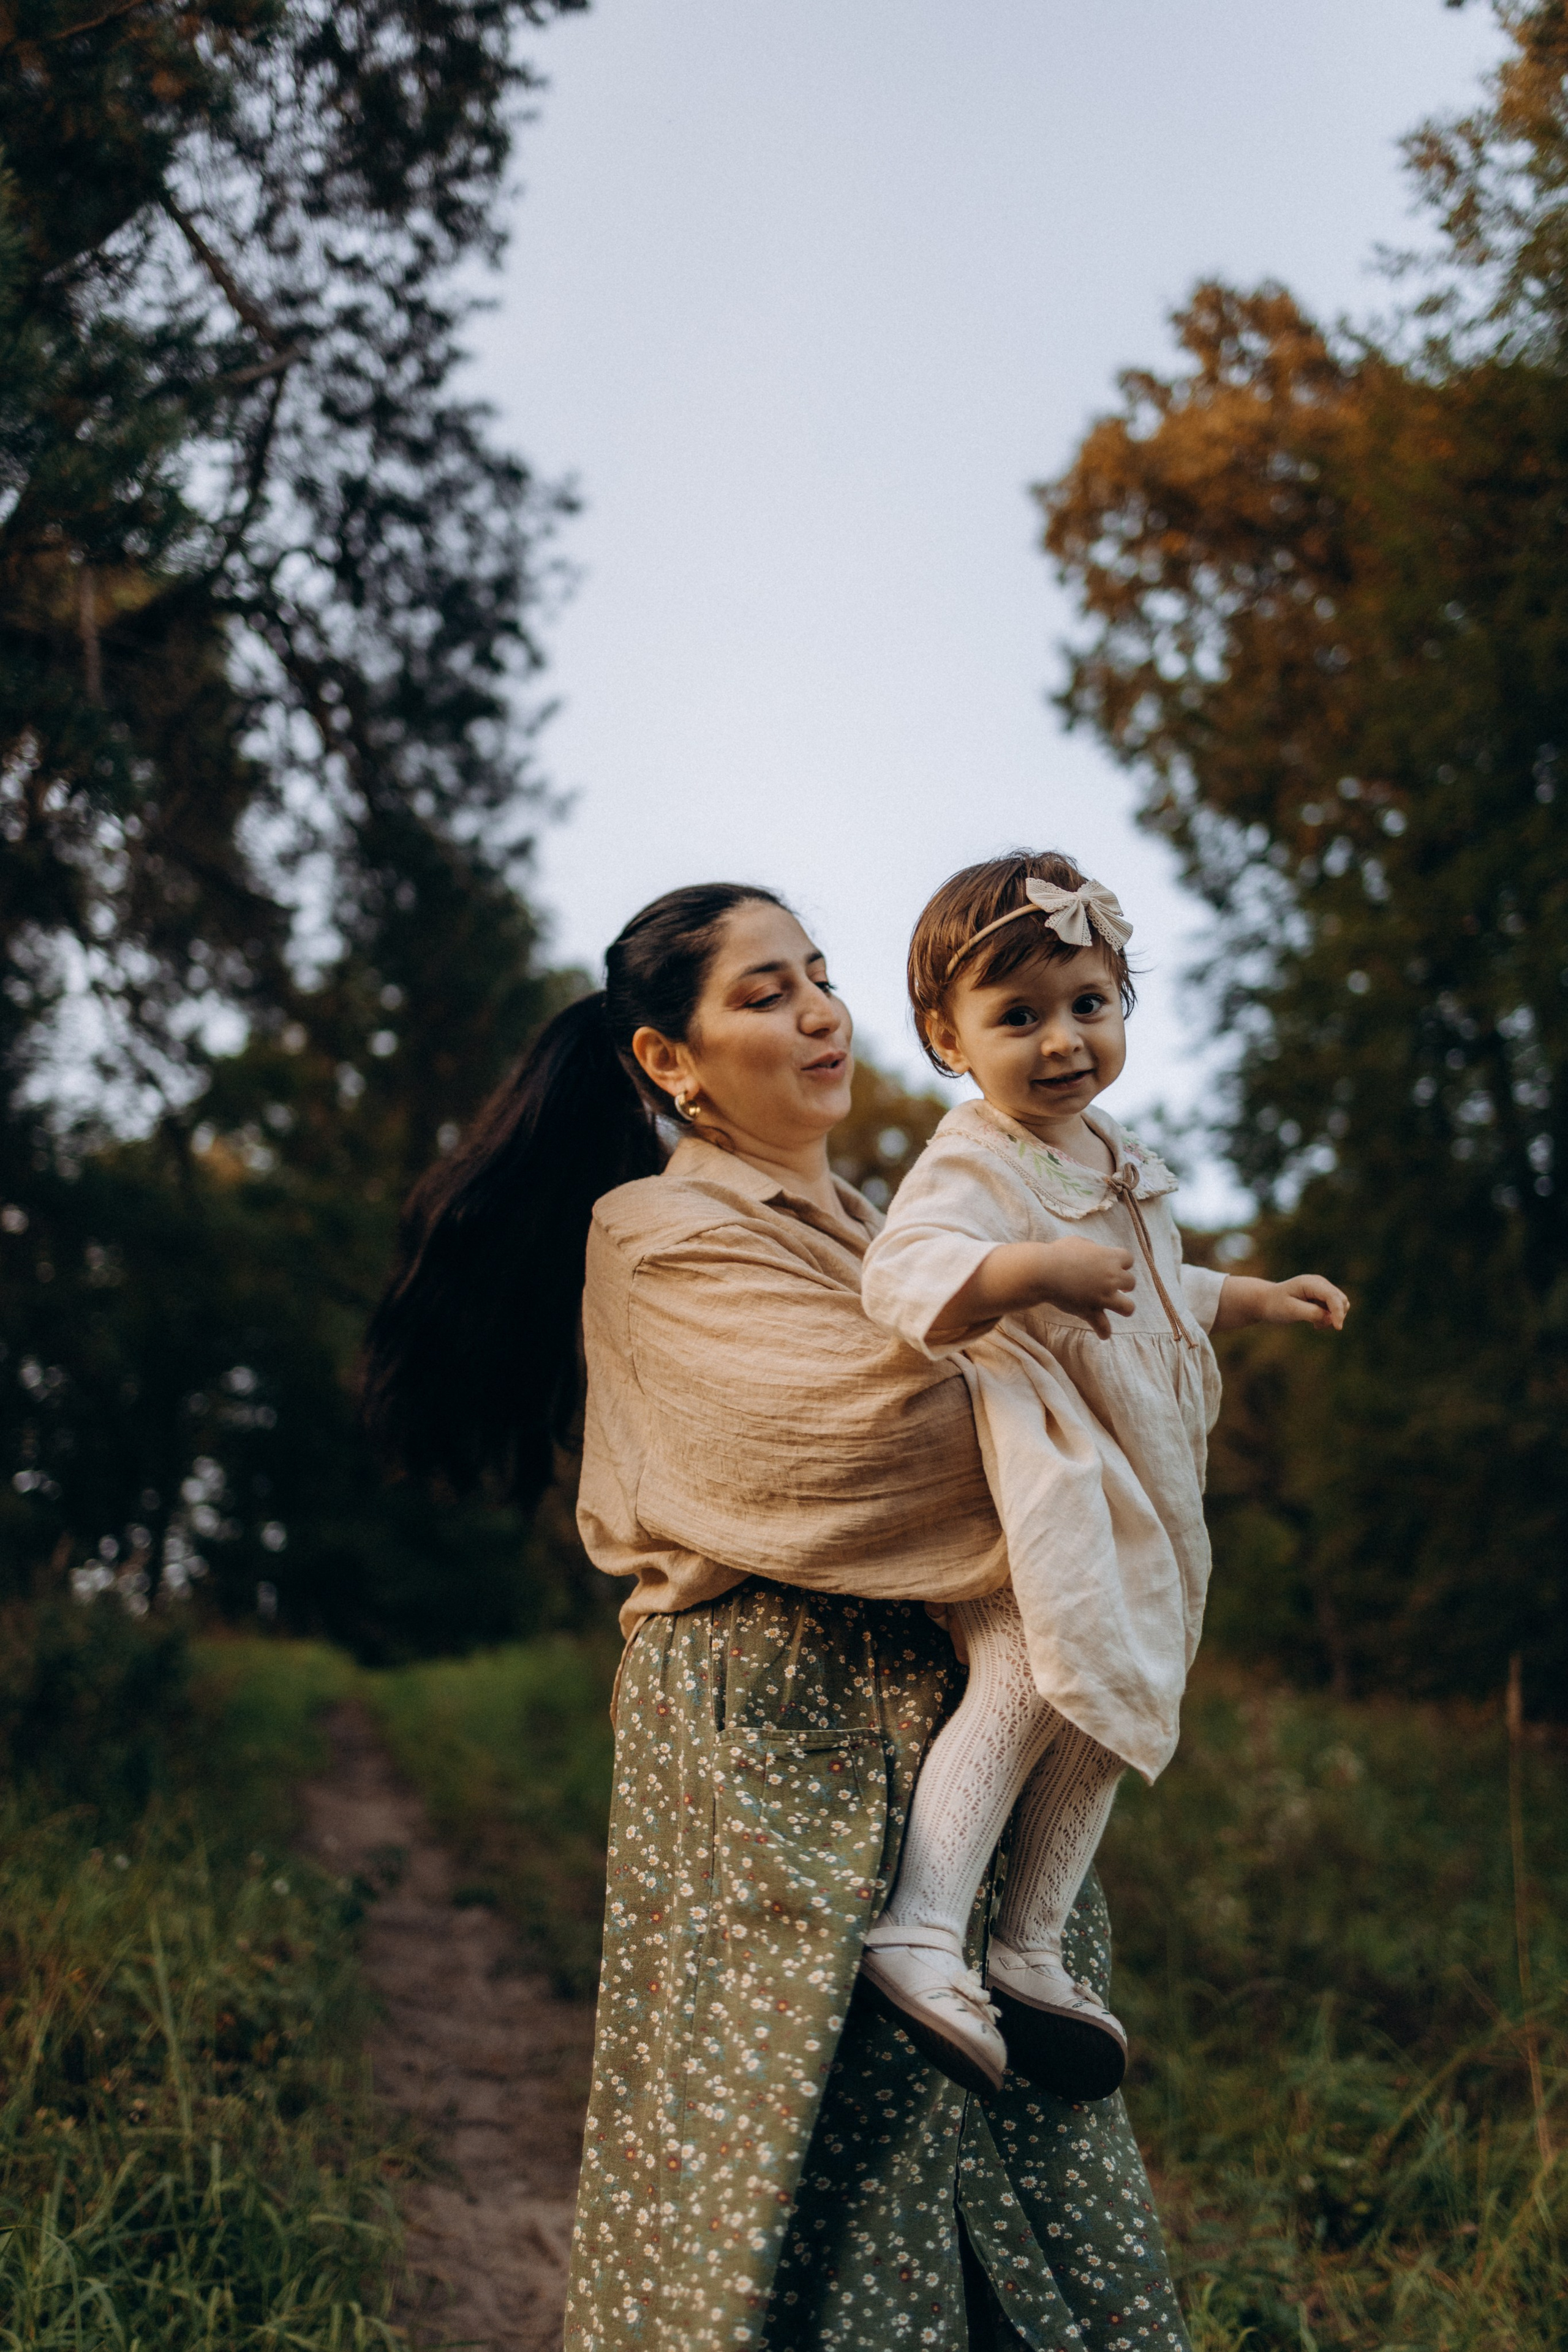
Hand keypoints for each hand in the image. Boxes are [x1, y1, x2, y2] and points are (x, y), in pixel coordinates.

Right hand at [1023, 1236, 1137, 1339]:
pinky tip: (1103, 1335)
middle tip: (1116, 1286)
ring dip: (1124, 1307)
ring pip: (1128, 1307)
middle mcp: (1111, 1278)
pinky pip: (1103, 1326)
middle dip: (1124, 1284)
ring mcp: (1103, 1296)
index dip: (1123, 1263)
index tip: (1116, 1266)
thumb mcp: (1078, 1242)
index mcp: (1109, 1258)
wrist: (1043, 1271)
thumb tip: (1095, 1252)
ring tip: (1119, 1307)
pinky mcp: (1090, 1310)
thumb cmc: (1058, 1253)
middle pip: (1131, 1282)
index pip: (1128, 1259)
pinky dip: (1103, 1331)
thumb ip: (1092, 1248)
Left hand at [1212, 1272, 1348, 1332]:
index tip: (1337, 1328)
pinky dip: (1329, 1317)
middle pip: (1341, 1300)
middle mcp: (1319, 1282)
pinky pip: (1334, 1308)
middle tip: (1316, 1326)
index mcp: (1310, 1283)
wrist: (1266, 1301)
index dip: (1337, 1312)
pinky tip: (1315, 1322)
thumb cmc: (1276, 1305)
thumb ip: (1312, 1313)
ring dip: (1332, 1317)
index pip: (1332, 1296)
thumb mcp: (1291, 1311)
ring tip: (1315, 1324)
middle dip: (1335, 1316)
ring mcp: (1322, 1288)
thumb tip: (1331, 1318)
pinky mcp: (1322, 1295)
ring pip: (1341, 1304)